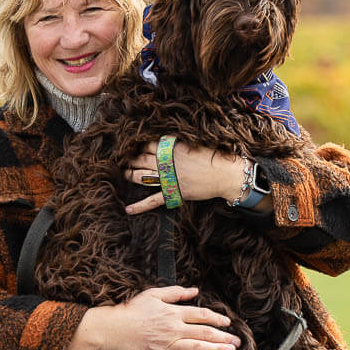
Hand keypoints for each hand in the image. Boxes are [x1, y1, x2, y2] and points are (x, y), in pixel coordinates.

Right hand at [67, 285, 239, 349]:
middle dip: (223, 337)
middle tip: (238, 342)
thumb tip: (195, 291)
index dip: (217, 319)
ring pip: (197, 348)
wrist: (113, 328)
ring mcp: (168, 345)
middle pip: (204, 333)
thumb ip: (176, 293)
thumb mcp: (154, 294)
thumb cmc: (132, 310)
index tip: (228, 323)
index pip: (202, 315)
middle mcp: (174, 329)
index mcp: (173, 312)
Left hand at [124, 140, 248, 214]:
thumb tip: (164, 140)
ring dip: (131, 175)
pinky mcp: (174, 193)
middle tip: (123, 158)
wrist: (226, 175)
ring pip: (143, 176)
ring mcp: (170, 179)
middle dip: (130, 158)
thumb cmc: (214, 157)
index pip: (149, 144)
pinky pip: (154, 200)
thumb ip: (178, 143)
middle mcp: (168, 163)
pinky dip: (140, 206)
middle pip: (142, 159)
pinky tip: (128, 209)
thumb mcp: (195, 143)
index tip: (132, 145)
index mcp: (173, 148)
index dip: (139, 145)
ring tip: (123, 173)